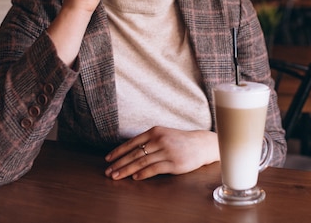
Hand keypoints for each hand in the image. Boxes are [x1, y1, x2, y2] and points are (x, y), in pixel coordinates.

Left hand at [104, 126, 218, 180]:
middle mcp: (160, 140)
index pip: (132, 142)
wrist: (201, 144)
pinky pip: (154, 169)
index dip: (118, 151)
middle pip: (134, 153)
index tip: (108, 159)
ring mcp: (167, 151)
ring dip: (127, 170)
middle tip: (109, 171)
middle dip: (119, 163)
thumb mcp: (164, 134)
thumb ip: (148, 140)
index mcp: (155, 131)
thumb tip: (129, 151)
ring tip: (117, 176)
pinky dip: (143, 174)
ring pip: (142, 162)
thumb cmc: (180, 140)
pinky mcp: (174, 163)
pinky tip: (135, 178)